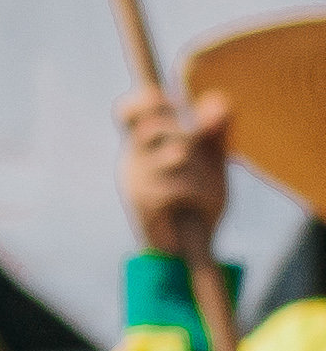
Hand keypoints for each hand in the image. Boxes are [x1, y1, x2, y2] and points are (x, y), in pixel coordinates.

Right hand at [120, 82, 233, 261]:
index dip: (143, 101)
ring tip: (204, 184)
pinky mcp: (146, 207)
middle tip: (196, 144)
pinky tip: (199, 203)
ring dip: (197, 168)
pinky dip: (196, 192)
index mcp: (145, 145)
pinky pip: (176, 187)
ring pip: (174, 154)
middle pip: (152, 127)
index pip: (128, 112)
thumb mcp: (212, 160)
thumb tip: (222, 100)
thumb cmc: (197, 201)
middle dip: (183, 132)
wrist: (190, 249)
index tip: (172, 100)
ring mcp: (137, 183)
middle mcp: (134, 161)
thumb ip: (216, 129)